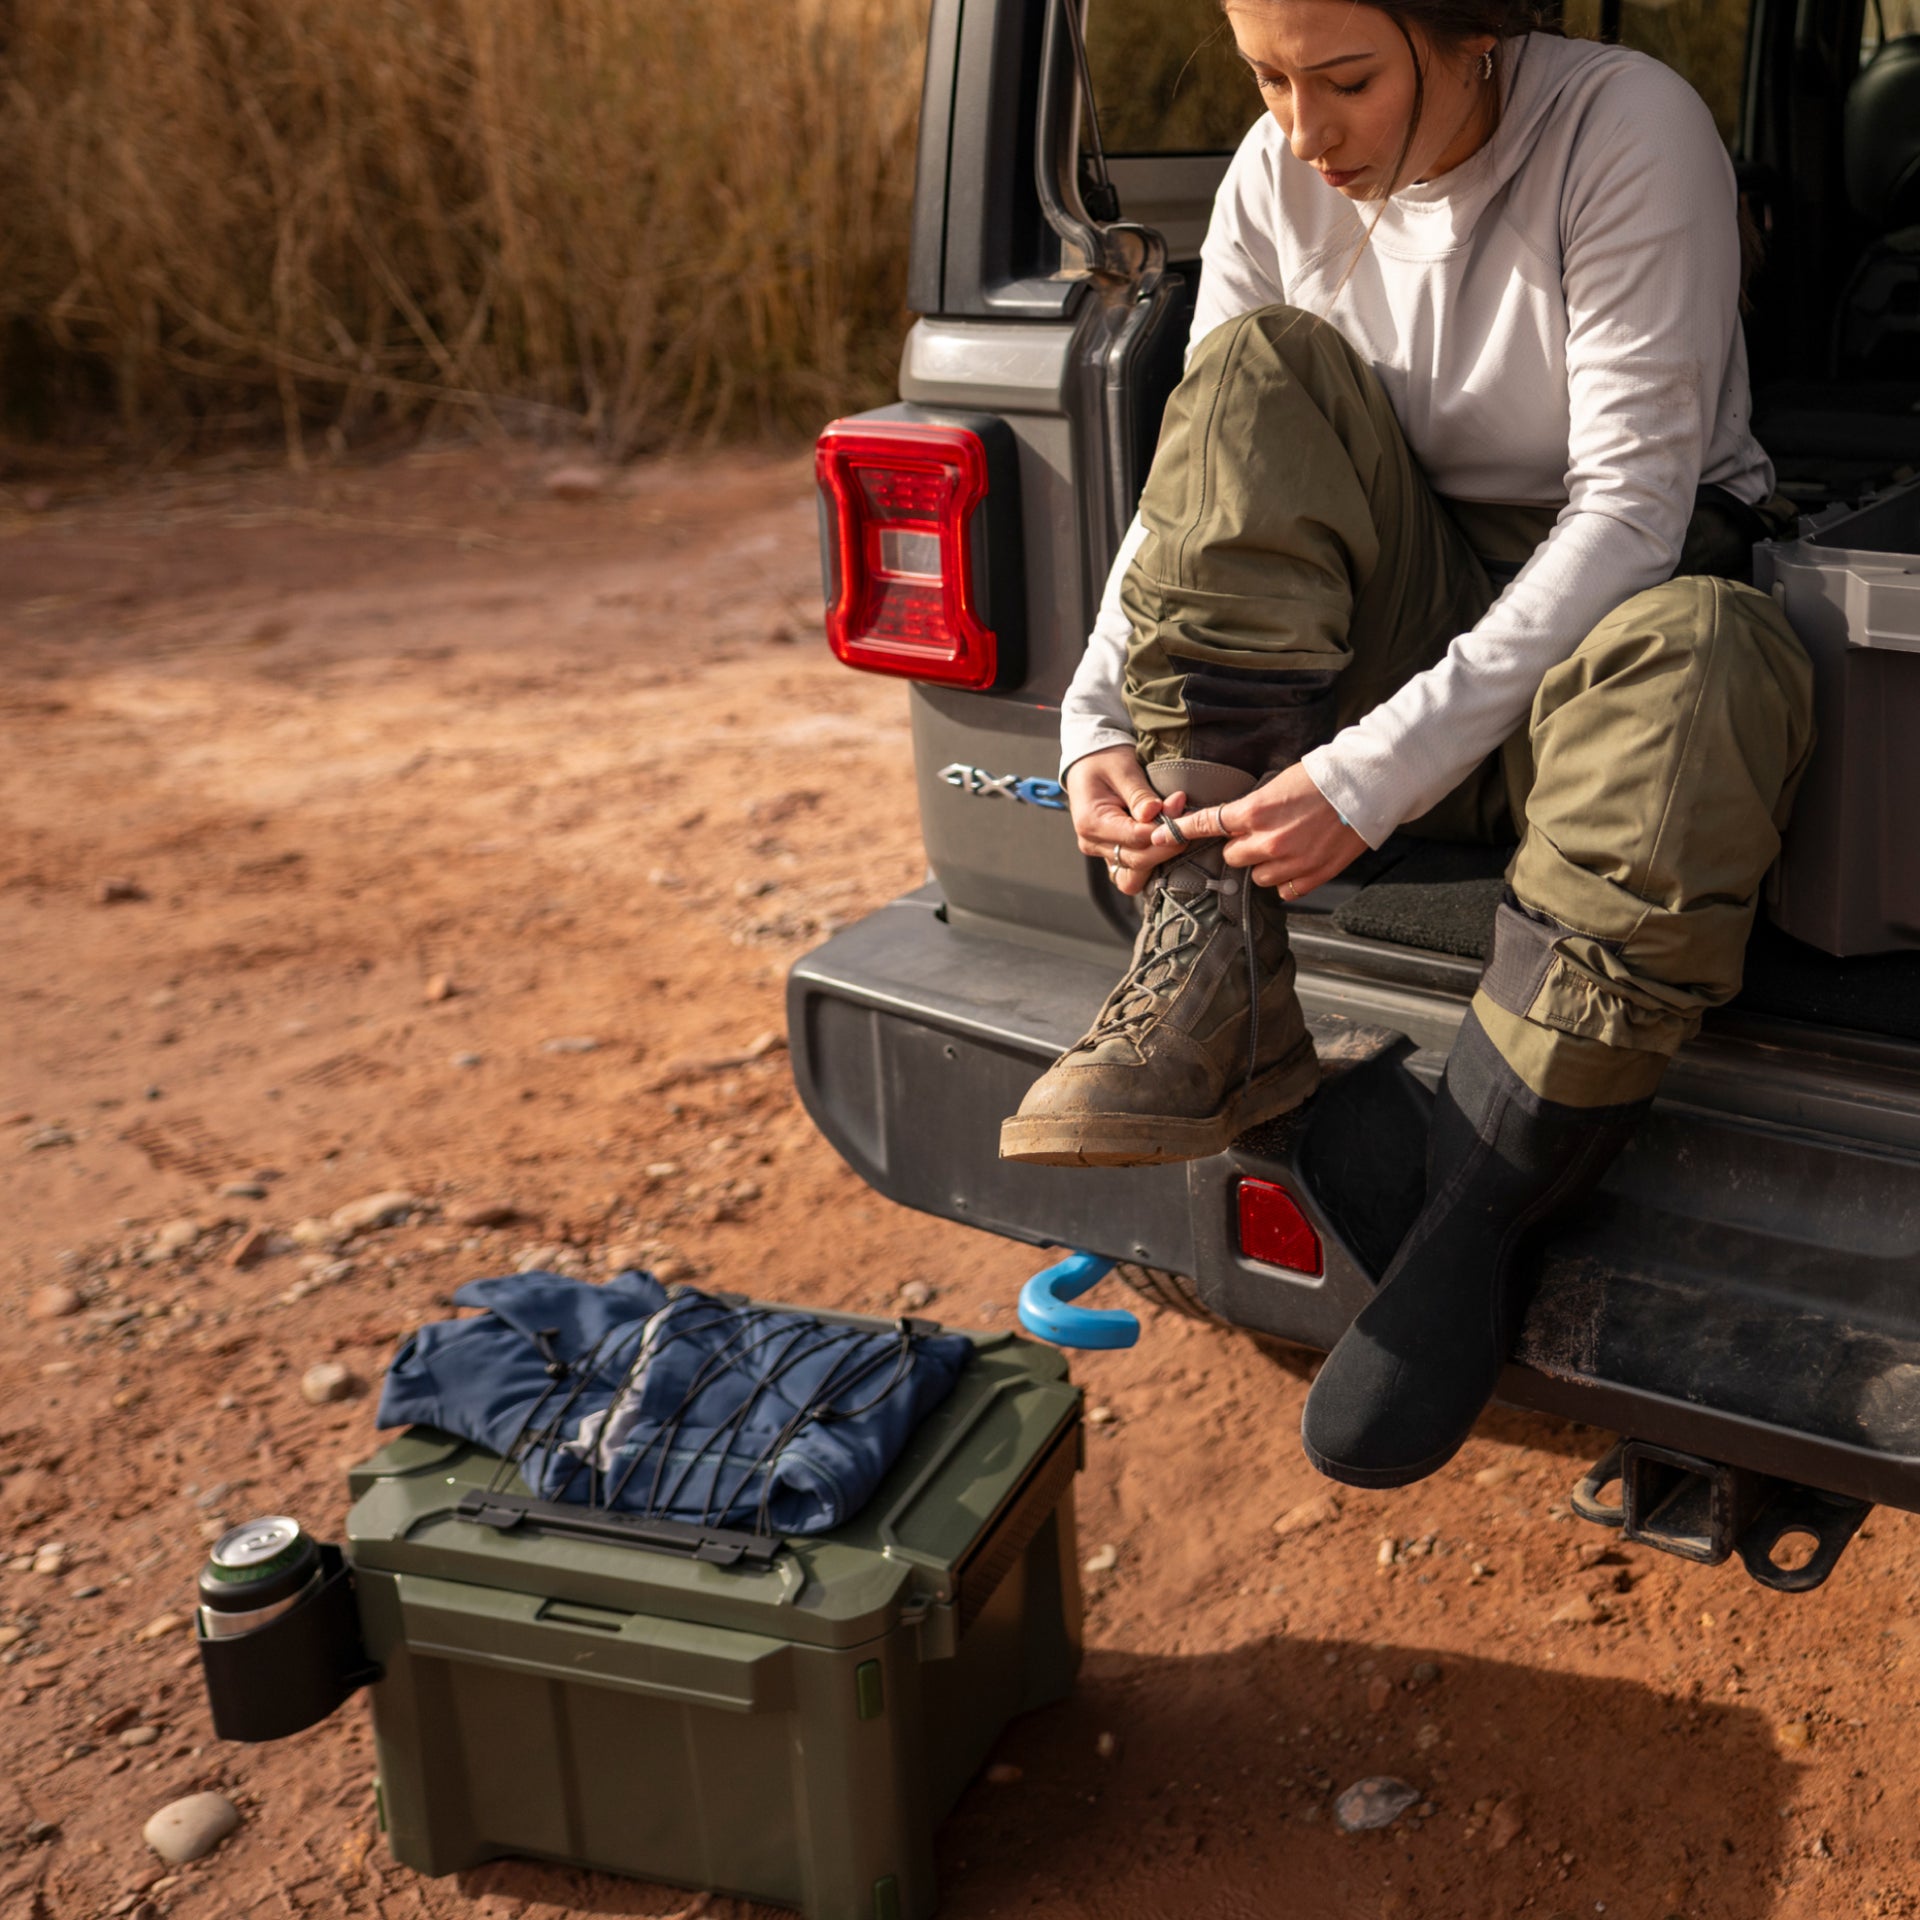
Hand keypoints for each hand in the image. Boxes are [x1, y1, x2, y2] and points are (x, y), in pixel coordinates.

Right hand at [1065, 746, 1188, 897]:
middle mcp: (1093, 843)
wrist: (1088, 764)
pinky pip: (1134, 872)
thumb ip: (1139, 794)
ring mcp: (1101, 852)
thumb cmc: (1105, 761)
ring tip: (1175, 834)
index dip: (1164, 828)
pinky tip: (1166, 842)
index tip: (1182, 807)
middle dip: (1167, 844)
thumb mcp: (1123, 769)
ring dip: (1160, 860)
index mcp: (1091, 822)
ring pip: (1135, 876)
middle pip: (1138, 861)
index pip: (1135, 838)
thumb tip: (1155, 813)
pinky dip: (1152, 862)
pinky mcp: (1111, 855)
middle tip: (1185, 818)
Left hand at [1151, 762, 1366, 899]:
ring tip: (1285, 847)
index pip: (1206, 825)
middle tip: (1259, 834)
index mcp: (1254, 812)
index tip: (1159, 838)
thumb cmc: (1323, 778)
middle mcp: (1267, 841)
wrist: (1365, 787)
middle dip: (1240, 848)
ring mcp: (1289, 862)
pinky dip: (1286, 879)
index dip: (1181, 832)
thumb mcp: (1277, 784)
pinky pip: (1284, 890)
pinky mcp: (1311, 877)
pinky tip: (1298, 860)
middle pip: (1231, 858)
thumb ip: (1252, 808)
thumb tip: (1232, 821)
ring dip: (1263, 866)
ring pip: (1256, 878)